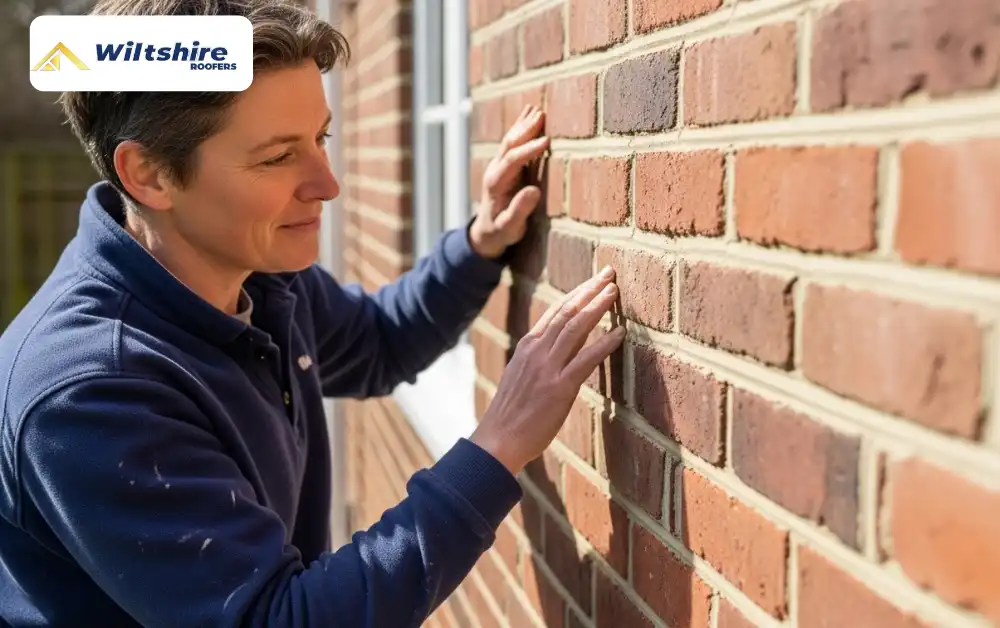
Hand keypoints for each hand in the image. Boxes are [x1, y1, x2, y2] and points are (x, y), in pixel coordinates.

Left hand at [468, 105, 549, 258]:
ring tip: (537, 109)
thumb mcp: (509, 228)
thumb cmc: (500, 232)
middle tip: (542, 115)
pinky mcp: (504, 165)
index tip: (547, 141)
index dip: (529, 150)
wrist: (486, 232)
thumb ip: (519, 210)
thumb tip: (534, 191)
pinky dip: (522, 127)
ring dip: (523, 124)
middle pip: (509, 144)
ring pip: (510, 140)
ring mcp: (498, 166)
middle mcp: (495, 170)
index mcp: (495, 184)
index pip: (512, 161)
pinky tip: (530, 115)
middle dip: (525, 129)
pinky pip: (513, 142)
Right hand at [470, 266, 625, 474]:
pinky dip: (604, 344)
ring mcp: (547, 368)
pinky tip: (620, 333)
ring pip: (575, 328)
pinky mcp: (559, 388)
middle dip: (589, 289)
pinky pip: (585, 359)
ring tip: (614, 292)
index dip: (576, 293)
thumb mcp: (520, 377)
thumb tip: (555, 349)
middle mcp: (536, 351)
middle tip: (608, 273)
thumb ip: (537, 360)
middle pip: (567, 311)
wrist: (497, 440)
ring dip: (597, 307)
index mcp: (527, 347)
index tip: (593, 280)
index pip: (555, 311)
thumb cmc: (510, 415)